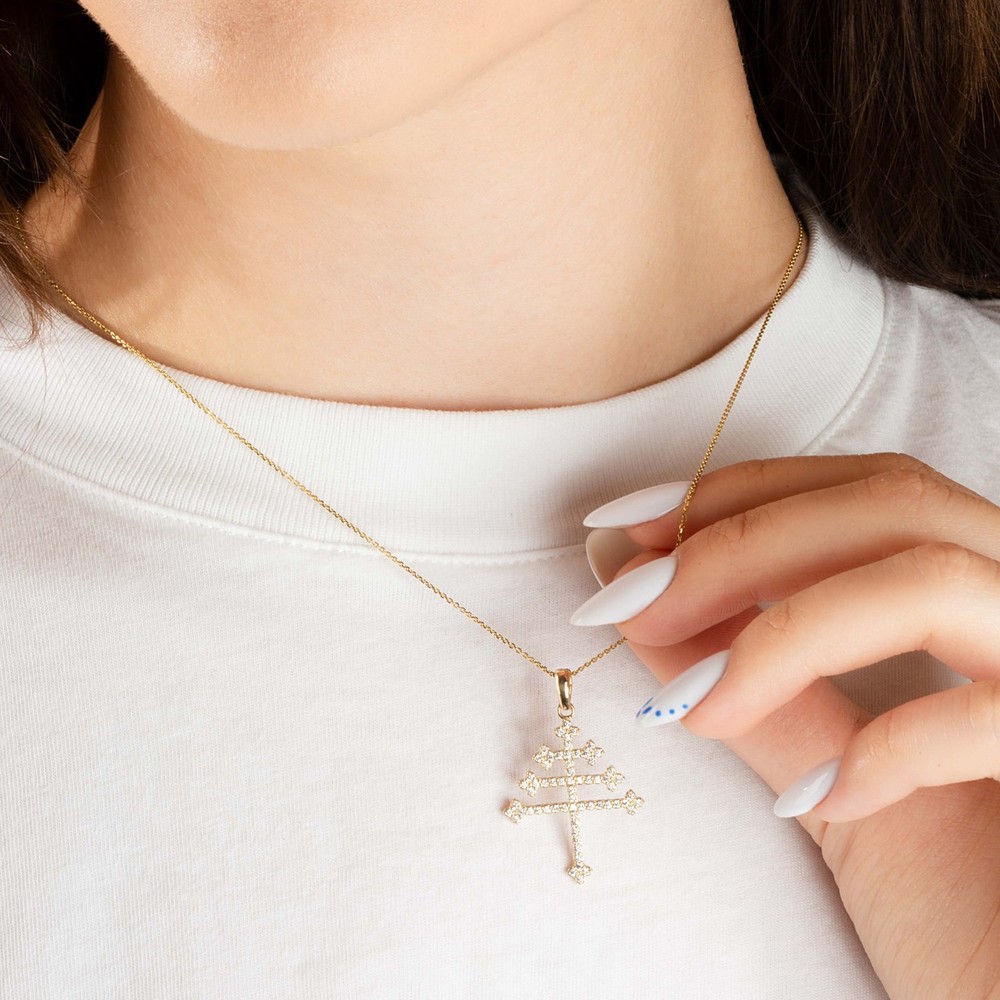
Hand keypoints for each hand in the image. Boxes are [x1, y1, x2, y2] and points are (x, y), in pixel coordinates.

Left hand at [573, 453, 999, 999]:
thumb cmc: (960, 910)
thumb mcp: (832, 779)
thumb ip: (752, 686)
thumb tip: (640, 600)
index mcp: (983, 605)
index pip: (865, 493)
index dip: (742, 496)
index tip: (633, 531)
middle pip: (892, 506)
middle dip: (741, 542)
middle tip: (636, 599)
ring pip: (932, 577)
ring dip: (783, 632)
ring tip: (698, 704)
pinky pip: (992, 712)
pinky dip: (884, 748)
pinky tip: (820, 799)